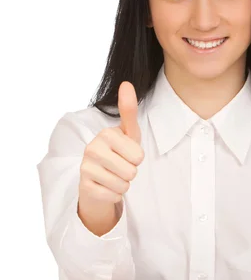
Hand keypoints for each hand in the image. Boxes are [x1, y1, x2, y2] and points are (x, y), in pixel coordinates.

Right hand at [79, 81, 143, 205]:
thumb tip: (126, 83)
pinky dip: (114, 195)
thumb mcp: (129, 133)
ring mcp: (85, 168)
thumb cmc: (118, 152)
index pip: (138, 156)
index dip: (137, 159)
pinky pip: (113, 196)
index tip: (126, 154)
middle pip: (131, 172)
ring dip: (123, 184)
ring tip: (114, 176)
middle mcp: (92, 149)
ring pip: (123, 185)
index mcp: (105, 134)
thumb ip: (129, 110)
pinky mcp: (84, 187)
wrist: (98, 178)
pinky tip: (106, 186)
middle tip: (120, 167)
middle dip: (130, 173)